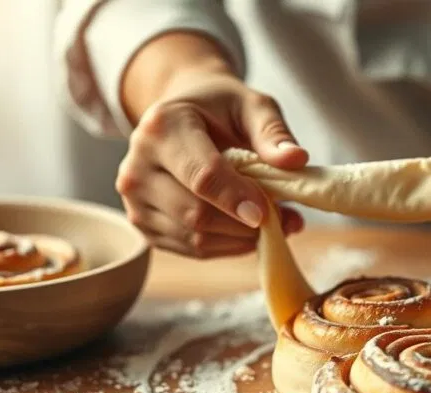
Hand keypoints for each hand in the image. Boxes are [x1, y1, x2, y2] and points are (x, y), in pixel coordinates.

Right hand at [115, 34, 306, 257]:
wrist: (182, 116)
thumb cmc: (219, 109)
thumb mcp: (251, 106)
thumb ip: (273, 132)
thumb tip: (296, 159)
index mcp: (161, 127)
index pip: (201, 176)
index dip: (237, 198)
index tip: (267, 213)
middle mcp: (137, 166)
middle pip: (196, 214)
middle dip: (245, 224)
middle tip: (286, 218)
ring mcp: (134, 200)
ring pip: (194, 238)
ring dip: (241, 239)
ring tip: (274, 223)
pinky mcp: (143, 224)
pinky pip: (191, 250)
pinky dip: (227, 246)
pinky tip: (247, 230)